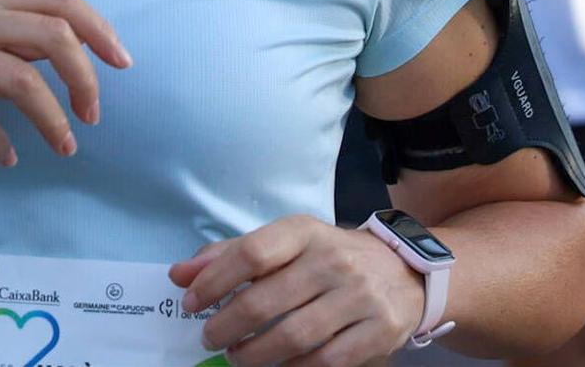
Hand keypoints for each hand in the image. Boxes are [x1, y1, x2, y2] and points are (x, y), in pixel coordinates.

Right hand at [0, 0, 131, 168]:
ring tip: (65, 147)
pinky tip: (7, 157)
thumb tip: (68, 50)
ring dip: (53, 119)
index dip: (98, 25)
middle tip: (94, 114)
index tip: (122, 62)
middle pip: (51, 32)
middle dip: (86, 76)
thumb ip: (5, 36)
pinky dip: (1, 142)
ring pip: (21, 78)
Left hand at [169, 216, 424, 365]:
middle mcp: (334, 260)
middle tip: (210, 338)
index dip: (214, 280)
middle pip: (266, 300)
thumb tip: (179, 275)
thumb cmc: (328, 257)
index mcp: (305, 231)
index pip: (251, 253)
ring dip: (255, 353)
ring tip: (237, 356)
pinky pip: (326, 360)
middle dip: (227, 326)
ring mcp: (360, 297)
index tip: (191, 303)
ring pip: (294, 336)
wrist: (405, 272)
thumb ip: (230, 255)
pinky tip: (277, 365)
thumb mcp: (285, 243)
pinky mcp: (378, 331)